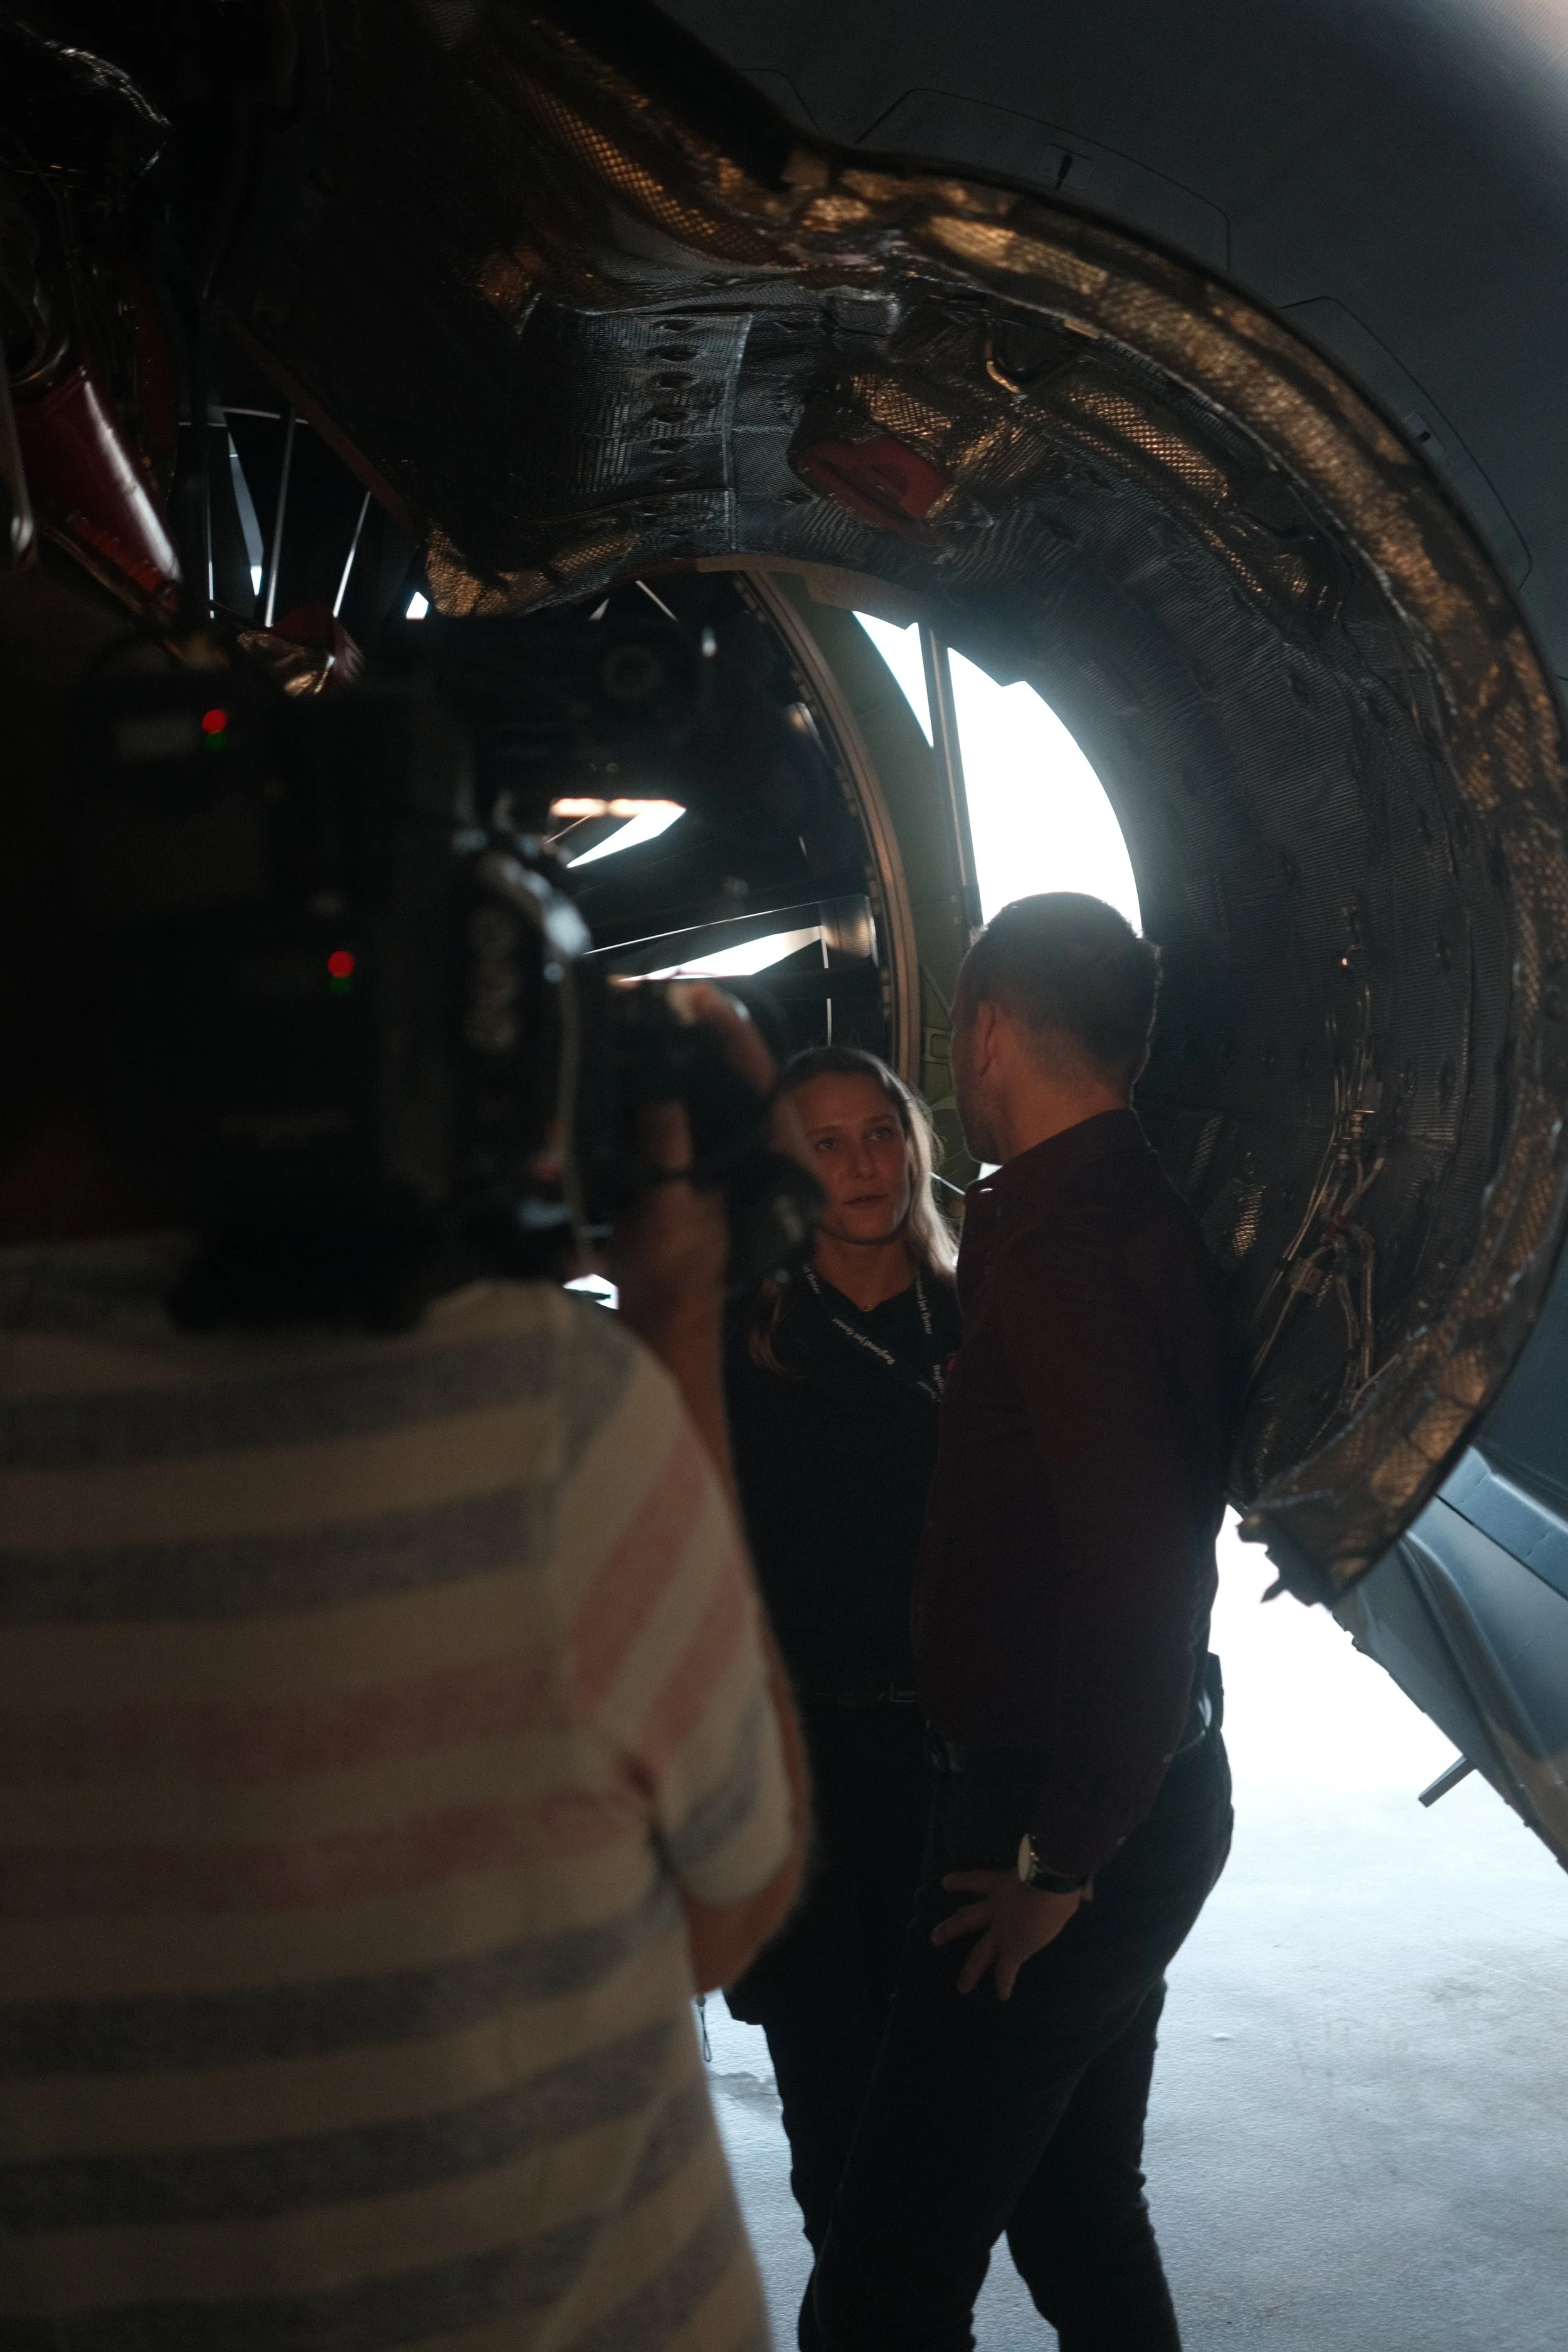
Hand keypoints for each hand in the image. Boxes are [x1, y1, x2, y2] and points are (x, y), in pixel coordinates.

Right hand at [606, 984, 781, 1347]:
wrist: (665, 1319)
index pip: (764, 1080)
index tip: (702, 1000)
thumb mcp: (668, 1213)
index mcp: (777, 1165)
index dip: (733, 1035)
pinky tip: (665, 1059)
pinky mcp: (721, 1166)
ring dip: (703, 1054)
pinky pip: (712, 1109)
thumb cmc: (674, 1277)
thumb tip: (663, 1096)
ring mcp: (747, 1160)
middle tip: (681, 997)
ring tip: (674, 1014)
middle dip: (715, 1035)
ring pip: (732, 1090)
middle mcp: (771, 1158)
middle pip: (749, 1078)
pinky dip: (690, 1083)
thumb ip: (669, 1153)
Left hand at [932, 1868, 1082, 1998]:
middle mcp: (996, 1908)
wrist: (1049, 1885)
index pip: (977, 1881)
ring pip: (980, 1951)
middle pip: (967, 1918)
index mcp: (1002, 1884)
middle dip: (952, 1929)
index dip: (961, 1881)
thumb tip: (1074, 1886)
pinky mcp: (1013, 1948)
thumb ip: (1046, 1878)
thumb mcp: (1041, 1871)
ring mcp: (1002, 1930)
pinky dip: (1004, 1983)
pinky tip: (1002, 1996)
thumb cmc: (1048, 1870)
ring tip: (961, 1987)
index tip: (944, 1883)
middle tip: (934, 1938)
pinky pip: (1006, 1969)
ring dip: (971, 1969)